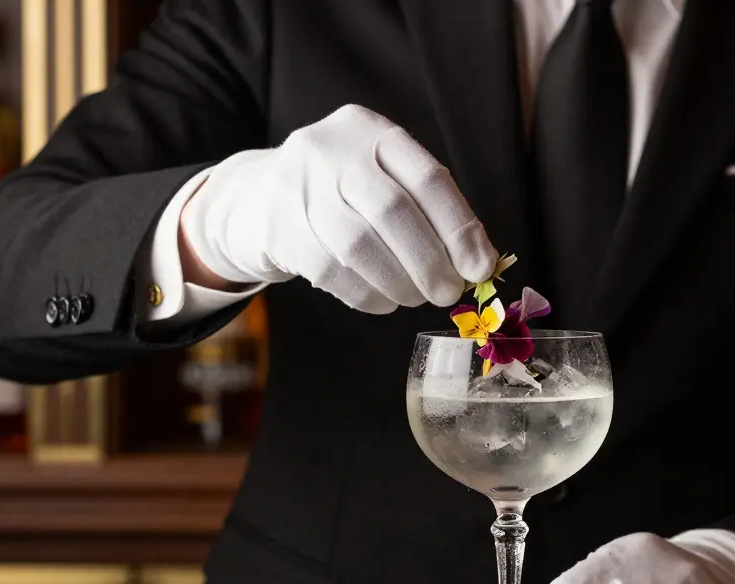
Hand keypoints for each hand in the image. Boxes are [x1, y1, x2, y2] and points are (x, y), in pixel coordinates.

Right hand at [179, 104, 497, 311]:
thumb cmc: (339, 195)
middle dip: (429, 261)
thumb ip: (426, 210)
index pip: (428, 178)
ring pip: (360, 245)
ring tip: (414, 297)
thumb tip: (478, 262)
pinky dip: (367, 294)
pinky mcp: (277, 227)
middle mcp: (332, 150)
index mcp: (371, 131)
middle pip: (393, 211)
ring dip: (399, 283)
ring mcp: (298, 187)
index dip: (460, 228)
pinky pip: (331, 272)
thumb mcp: (380, 178)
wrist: (254, 198)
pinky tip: (383, 301)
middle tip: (448, 293)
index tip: (480, 267)